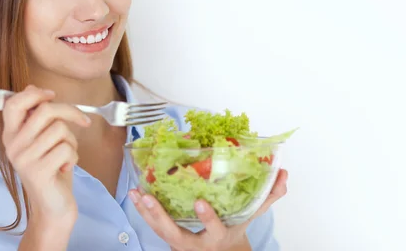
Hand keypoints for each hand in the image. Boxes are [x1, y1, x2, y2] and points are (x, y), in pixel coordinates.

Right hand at [1, 85, 90, 223]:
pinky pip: (66, 148)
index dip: (34, 94)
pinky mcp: (38, 171)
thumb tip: (33, 87)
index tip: (51, 95)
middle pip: (45, 110)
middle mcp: (13, 145)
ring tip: (66, 153)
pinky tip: (65, 167)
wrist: (52, 206)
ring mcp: (24, 159)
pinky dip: (74, 156)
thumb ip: (36, 115)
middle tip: (82, 121)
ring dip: (72, 140)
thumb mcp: (42, 138)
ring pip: (59, 129)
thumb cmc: (51, 168)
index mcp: (11, 134)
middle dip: (70, 112)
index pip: (13, 103)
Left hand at [129, 169, 288, 250]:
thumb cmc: (234, 229)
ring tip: (136, 192)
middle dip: (161, 217)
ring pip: (159, 230)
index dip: (207, 218)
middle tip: (148, 198)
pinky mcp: (169, 238)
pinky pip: (153, 226)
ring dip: (145, 211)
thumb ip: (268, 196)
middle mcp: (197, 244)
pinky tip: (134, 195)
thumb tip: (283, 174)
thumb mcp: (251, 216)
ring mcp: (180, 243)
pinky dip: (143, 211)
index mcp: (219, 236)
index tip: (199, 202)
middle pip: (175, 234)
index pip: (214, 230)